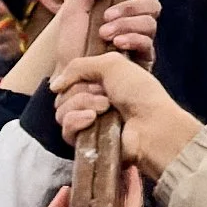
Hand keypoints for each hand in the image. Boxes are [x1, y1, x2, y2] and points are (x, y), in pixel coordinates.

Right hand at [53, 54, 201, 183]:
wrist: (152, 126)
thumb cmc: (139, 92)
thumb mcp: (111, 64)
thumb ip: (77, 66)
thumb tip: (54, 86)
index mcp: (100, 83)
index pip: (70, 77)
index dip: (76, 75)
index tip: (94, 76)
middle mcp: (92, 102)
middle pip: (63, 93)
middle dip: (82, 90)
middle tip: (106, 96)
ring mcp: (88, 123)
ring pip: (62, 110)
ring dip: (82, 103)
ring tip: (106, 108)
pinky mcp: (85, 142)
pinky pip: (66, 129)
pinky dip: (76, 121)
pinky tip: (92, 119)